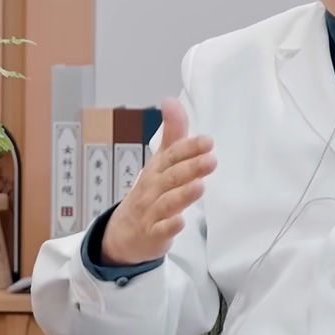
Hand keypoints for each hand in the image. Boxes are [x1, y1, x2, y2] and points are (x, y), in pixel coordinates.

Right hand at [98, 97, 216, 266]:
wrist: (123, 232)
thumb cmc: (148, 192)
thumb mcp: (160, 162)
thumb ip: (172, 133)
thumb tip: (170, 100)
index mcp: (157, 169)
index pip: (172, 155)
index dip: (188, 148)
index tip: (207, 141)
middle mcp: (153, 188)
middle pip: (171, 177)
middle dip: (190, 168)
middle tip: (210, 159)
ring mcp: (151, 212)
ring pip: (167, 202)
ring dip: (182, 194)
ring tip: (199, 186)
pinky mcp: (153, 234)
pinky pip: (160, 230)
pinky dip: (169, 227)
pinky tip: (180, 222)